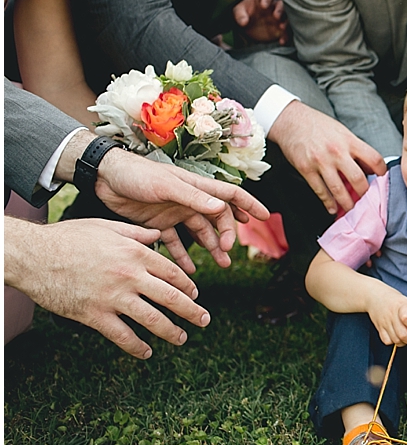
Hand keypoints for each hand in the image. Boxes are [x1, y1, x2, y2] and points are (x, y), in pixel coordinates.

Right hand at [4, 218, 209, 358]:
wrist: (33, 255)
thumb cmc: (68, 238)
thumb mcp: (106, 227)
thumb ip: (136, 233)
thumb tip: (158, 234)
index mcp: (136, 253)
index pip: (173, 273)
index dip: (188, 286)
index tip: (195, 294)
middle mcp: (130, 276)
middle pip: (171, 298)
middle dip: (192, 311)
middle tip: (204, 320)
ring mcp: (113, 297)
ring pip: (153, 319)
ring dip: (171, 332)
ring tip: (182, 338)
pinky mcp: (95, 315)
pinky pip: (123, 336)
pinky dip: (137, 347)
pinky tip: (146, 352)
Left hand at [96, 150, 270, 272]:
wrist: (104, 178)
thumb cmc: (136, 174)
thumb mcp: (166, 186)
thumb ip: (193, 198)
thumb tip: (221, 209)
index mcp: (196, 187)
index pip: (230, 194)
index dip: (249, 204)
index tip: (264, 217)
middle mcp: (190, 200)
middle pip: (217, 218)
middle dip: (226, 235)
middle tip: (226, 252)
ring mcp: (175, 212)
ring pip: (199, 233)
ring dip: (209, 248)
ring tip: (219, 265)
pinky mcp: (158, 223)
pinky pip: (176, 242)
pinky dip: (183, 255)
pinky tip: (188, 270)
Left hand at [233, 0, 291, 45]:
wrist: (246, 26)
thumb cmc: (243, 14)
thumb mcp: (237, 12)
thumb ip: (240, 15)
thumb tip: (244, 22)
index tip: (264, 5)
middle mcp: (273, 7)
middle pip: (281, 5)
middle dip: (280, 10)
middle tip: (276, 16)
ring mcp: (278, 18)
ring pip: (286, 18)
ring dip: (286, 22)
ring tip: (282, 28)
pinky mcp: (279, 29)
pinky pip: (286, 32)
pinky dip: (285, 36)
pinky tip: (281, 41)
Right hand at [267, 101, 386, 214]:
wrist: (291, 121)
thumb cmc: (319, 125)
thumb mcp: (343, 132)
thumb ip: (356, 149)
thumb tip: (369, 168)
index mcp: (349, 141)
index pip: (374, 159)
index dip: (381, 171)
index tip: (381, 178)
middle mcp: (337, 152)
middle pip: (358, 179)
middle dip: (364, 193)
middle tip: (366, 200)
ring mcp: (321, 161)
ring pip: (338, 189)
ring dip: (347, 203)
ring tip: (351, 209)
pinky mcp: (306, 169)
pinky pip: (320, 190)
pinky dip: (328, 202)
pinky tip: (332, 208)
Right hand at [367, 289, 406, 346]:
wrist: (376, 297)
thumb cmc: (393, 300)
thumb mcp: (406, 301)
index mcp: (400, 306)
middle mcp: (391, 315)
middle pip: (402, 334)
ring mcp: (384, 323)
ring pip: (395, 340)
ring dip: (404, 341)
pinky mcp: (379, 328)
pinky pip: (387, 341)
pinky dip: (393, 342)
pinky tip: (397, 337)